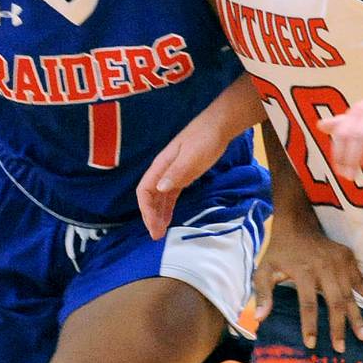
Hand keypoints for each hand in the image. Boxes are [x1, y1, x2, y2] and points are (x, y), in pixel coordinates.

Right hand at [137, 120, 230, 240]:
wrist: (218, 127)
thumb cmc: (204, 139)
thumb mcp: (192, 157)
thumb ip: (176, 172)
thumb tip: (160, 189)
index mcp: (161, 165)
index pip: (144, 190)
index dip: (146, 209)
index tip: (153, 225)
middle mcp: (162, 171)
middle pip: (149, 197)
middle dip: (150, 216)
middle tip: (156, 235)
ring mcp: (172, 174)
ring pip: (159, 198)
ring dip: (158, 215)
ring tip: (160, 233)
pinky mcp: (182, 176)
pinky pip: (170, 196)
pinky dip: (167, 209)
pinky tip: (168, 219)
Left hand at [252, 215, 362, 352]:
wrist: (297, 223)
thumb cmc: (279, 251)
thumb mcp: (264, 270)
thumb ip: (263, 294)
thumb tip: (260, 318)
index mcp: (303, 272)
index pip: (308, 304)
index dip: (310, 325)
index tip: (311, 344)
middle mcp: (324, 268)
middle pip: (334, 302)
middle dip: (338, 327)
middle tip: (340, 349)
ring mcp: (338, 262)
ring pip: (349, 294)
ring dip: (356, 317)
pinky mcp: (348, 258)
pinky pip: (360, 279)